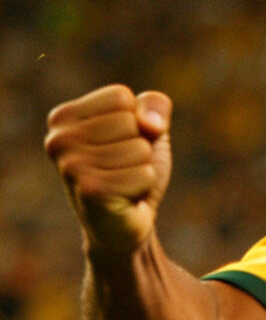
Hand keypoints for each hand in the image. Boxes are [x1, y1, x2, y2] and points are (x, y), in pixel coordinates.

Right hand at [44, 84, 172, 256]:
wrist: (126, 222)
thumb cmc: (132, 169)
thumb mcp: (148, 128)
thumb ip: (154, 105)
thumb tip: (149, 124)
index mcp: (63, 118)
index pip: (120, 97)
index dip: (135, 121)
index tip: (120, 143)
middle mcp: (58, 140)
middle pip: (130, 122)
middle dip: (139, 146)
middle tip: (121, 168)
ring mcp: (71, 166)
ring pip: (139, 148)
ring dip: (141, 168)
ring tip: (122, 182)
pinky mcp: (90, 190)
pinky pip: (144, 173)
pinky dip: (144, 185)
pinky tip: (125, 197)